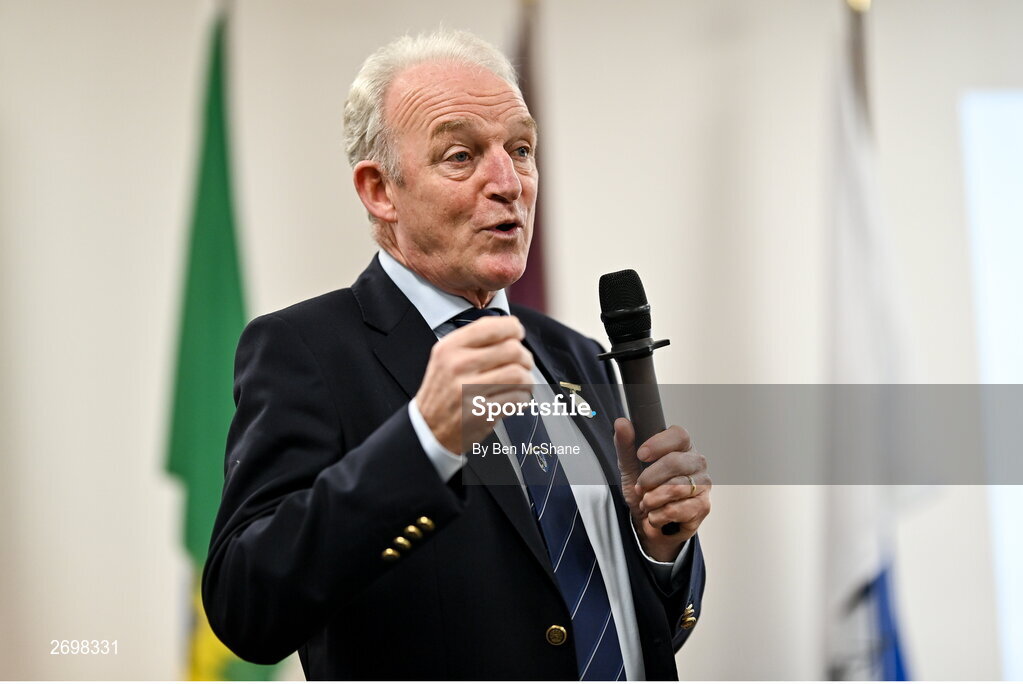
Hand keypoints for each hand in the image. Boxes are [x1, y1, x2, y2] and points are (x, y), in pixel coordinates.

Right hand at [416, 316, 533, 452]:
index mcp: (450, 347)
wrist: (428, 428)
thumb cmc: (443, 391)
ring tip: (522, 383)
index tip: (518, 335)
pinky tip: (514, 398)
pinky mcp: (481, 413)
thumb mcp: (447, 357)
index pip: (493, 327)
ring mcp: (469, 390)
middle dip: (525, 357)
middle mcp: (458, 366)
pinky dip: (523, 397)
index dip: (514, 329)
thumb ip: (475, 341)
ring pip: (519, 374)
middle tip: (523, 364)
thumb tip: (511, 330)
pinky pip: (517, 398)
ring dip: (527, 379)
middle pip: (512, 350)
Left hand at [614, 418, 711, 561]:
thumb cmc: (644, 490)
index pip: (679, 435)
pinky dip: (658, 515)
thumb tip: (622, 423)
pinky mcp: (703, 507)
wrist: (649, 522)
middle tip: (639, 488)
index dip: (659, 444)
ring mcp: (703, 484)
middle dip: (650, 478)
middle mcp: (697, 462)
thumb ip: (625, 446)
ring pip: (675, 488)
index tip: (641, 455)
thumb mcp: (630, 467)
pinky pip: (676, 510)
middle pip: (675, 462)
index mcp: (682, 447)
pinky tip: (657, 515)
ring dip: (651, 500)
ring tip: (647, 503)